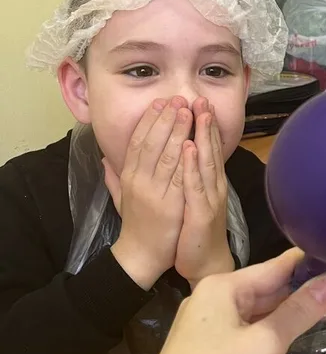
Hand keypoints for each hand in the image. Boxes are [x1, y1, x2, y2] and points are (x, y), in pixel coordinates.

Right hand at [107, 98, 190, 289]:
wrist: (140, 255)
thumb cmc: (136, 225)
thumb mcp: (121, 197)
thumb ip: (113, 177)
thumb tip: (105, 158)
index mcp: (128, 177)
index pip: (138, 141)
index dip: (149, 120)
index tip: (159, 102)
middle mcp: (139, 181)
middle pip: (152, 143)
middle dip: (166, 118)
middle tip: (177, 98)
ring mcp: (155, 192)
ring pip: (167, 155)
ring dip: (178, 131)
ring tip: (188, 111)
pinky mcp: (170, 204)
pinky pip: (179, 177)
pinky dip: (186, 158)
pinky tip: (192, 142)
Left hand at [125, 248, 325, 353]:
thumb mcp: (266, 343)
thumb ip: (300, 311)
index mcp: (221, 288)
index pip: (275, 266)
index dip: (309, 266)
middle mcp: (211, 303)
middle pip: (265, 290)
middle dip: (300, 294)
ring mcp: (206, 334)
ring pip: (256, 318)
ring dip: (287, 319)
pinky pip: (246, 340)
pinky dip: (270, 340)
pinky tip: (293, 348)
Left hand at [174, 98, 232, 286]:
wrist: (203, 263)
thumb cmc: (191, 232)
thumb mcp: (183, 200)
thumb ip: (176, 179)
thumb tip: (167, 159)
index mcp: (206, 181)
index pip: (204, 147)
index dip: (201, 124)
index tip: (195, 101)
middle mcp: (212, 185)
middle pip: (209, 148)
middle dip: (205, 122)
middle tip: (201, 97)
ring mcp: (210, 198)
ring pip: (206, 161)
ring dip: (203, 136)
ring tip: (199, 112)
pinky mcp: (203, 213)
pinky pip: (196, 186)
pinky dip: (193, 166)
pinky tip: (189, 148)